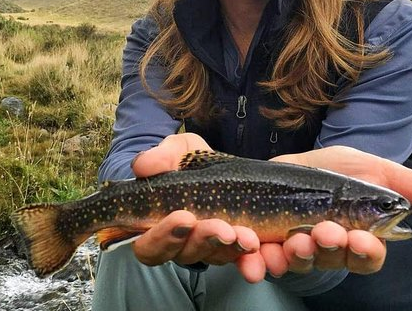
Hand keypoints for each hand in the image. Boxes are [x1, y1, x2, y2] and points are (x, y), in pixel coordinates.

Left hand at [130, 135, 411, 280]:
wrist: (286, 162)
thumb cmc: (335, 172)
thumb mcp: (378, 172)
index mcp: (352, 238)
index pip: (364, 254)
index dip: (359, 248)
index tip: (351, 233)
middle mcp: (317, 250)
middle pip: (321, 260)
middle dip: (317, 249)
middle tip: (312, 234)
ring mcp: (282, 248)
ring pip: (281, 262)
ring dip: (278, 255)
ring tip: (269, 241)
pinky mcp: (250, 240)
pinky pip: (244, 253)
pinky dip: (240, 251)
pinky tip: (239, 245)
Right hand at [131, 133, 266, 281]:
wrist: (229, 167)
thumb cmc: (192, 162)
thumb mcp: (178, 151)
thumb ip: (160, 157)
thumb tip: (142, 166)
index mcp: (158, 225)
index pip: (148, 246)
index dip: (162, 238)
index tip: (183, 217)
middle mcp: (183, 243)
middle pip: (186, 255)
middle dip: (205, 241)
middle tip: (223, 227)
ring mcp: (213, 248)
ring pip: (219, 258)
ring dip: (233, 250)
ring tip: (249, 237)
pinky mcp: (241, 249)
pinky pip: (248, 261)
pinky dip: (258, 259)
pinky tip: (269, 252)